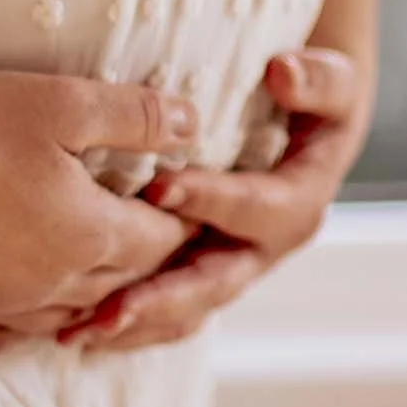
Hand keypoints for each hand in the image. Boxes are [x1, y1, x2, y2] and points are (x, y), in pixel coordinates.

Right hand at [0, 71, 197, 353]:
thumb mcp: (61, 101)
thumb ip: (135, 115)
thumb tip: (194, 122)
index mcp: (89, 235)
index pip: (159, 241)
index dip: (179, 223)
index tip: (188, 210)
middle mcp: (50, 284)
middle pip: (119, 285)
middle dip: (146, 265)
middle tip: (158, 247)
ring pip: (65, 317)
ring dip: (92, 301)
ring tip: (102, 283)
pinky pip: (0, 337)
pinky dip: (24, 325)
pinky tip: (22, 312)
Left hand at [58, 44, 370, 354]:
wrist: (314, 135)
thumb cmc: (317, 102)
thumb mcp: (332, 83)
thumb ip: (318, 80)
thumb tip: (282, 72)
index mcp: (298, 204)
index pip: (256, 207)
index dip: (210, 199)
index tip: (158, 187)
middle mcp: (264, 248)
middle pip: (215, 282)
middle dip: (162, 296)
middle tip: (109, 309)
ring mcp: (233, 269)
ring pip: (187, 310)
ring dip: (135, 324)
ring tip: (78, 334)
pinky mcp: (204, 278)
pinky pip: (168, 314)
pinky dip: (128, 326)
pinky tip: (74, 331)